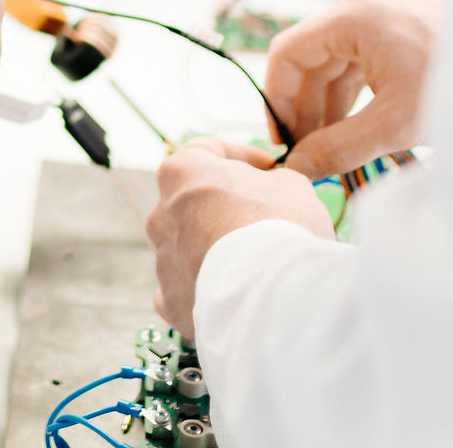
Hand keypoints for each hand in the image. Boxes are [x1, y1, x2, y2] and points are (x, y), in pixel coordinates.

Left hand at [147, 139, 333, 332]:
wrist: (271, 294)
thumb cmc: (279, 226)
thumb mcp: (291, 185)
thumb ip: (274, 182)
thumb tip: (272, 191)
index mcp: (181, 173)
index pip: (205, 150)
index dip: (242, 156)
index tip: (269, 170)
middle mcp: (161, 214)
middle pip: (194, 204)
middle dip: (226, 209)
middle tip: (265, 220)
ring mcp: (162, 260)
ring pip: (189, 250)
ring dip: (217, 251)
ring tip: (257, 265)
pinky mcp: (171, 302)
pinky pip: (185, 291)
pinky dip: (207, 291)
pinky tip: (234, 295)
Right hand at [266, 0, 439, 177]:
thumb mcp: (394, 124)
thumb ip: (339, 147)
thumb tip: (298, 169)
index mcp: (350, 18)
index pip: (287, 54)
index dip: (277, 99)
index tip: (281, 141)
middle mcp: (360, 10)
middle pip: (310, 61)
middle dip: (306, 110)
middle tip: (309, 156)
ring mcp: (380, 19)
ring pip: (335, 66)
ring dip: (329, 108)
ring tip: (332, 151)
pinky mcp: (398, 34)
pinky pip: (359, 65)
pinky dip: (353, 98)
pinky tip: (358, 132)